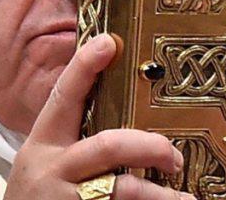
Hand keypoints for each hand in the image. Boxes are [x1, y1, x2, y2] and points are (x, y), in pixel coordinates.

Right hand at [5, 34, 194, 199]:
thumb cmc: (40, 199)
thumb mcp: (45, 165)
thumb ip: (75, 142)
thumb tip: (127, 121)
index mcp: (42, 145)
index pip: (63, 97)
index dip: (84, 67)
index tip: (109, 42)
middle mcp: (50, 170)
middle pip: (107, 145)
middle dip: (149, 146)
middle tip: (174, 156)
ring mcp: (62, 199)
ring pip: (121, 190)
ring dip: (159, 194)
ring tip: (185, 198)